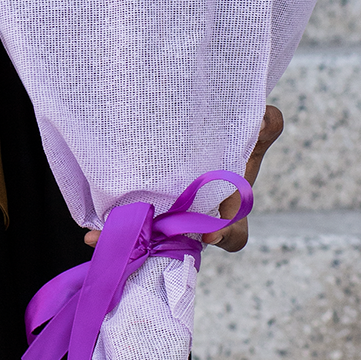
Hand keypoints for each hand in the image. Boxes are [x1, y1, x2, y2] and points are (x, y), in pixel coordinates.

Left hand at [82, 104, 284, 259]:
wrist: (197, 138)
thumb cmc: (228, 144)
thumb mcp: (248, 135)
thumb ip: (262, 126)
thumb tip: (269, 115)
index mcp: (229, 211)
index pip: (233, 234)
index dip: (224, 236)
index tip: (210, 233)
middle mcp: (197, 224)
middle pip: (183, 244)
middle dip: (166, 243)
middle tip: (151, 235)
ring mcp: (168, 222)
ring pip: (150, 240)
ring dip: (131, 241)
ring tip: (106, 237)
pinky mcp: (143, 215)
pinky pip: (128, 230)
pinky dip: (110, 233)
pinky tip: (91, 233)